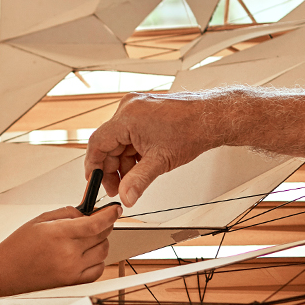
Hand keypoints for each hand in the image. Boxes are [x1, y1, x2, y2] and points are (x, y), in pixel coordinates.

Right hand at [0, 203, 119, 295]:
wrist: (4, 272)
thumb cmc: (18, 247)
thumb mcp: (40, 220)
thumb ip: (67, 213)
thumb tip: (87, 211)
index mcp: (59, 234)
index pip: (96, 223)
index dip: (110, 214)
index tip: (116, 209)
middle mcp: (68, 254)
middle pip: (103, 236)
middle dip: (101, 226)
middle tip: (91, 223)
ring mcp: (72, 270)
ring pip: (103, 252)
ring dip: (99, 242)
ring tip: (83, 240)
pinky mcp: (73, 282)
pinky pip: (98, 269)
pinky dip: (97, 260)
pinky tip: (86, 255)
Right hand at [85, 92, 233, 207]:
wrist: (210, 118)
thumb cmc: (191, 131)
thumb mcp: (160, 162)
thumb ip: (138, 181)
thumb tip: (126, 196)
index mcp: (127, 118)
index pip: (97, 143)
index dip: (94, 166)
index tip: (94, 180)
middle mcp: (128, 108)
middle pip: (108, 143)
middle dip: (112, 167)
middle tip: (117, 187)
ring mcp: (136, 108)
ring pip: (119, 140)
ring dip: (123, 161)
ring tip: (133, 178)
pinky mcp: (144, 111)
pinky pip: (130, 134)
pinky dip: (133, 150)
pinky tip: (141, 164)